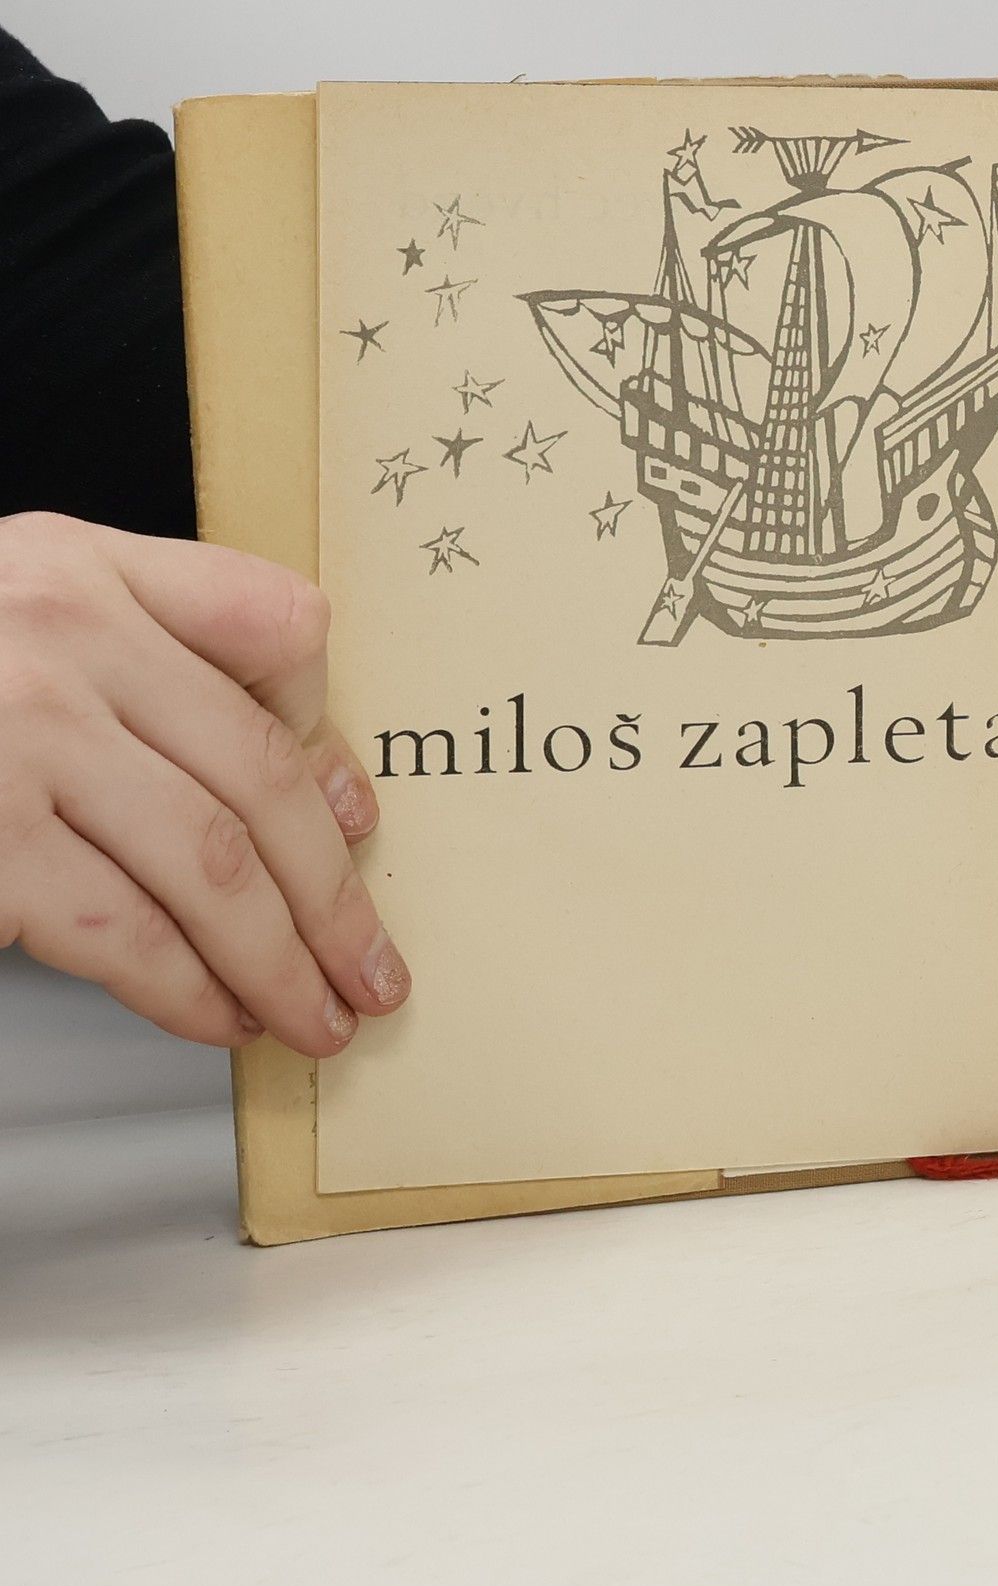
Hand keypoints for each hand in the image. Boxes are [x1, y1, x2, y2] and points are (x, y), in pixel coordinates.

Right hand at [0, 511, 404, 1054]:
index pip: (276, 620)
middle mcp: (58, 635)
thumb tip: (318, 782)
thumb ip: (160, 645)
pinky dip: (188, 988)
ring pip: (209, 864)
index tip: (358, 821)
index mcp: (82, 567)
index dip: (331, 731)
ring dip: (281, 960)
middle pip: (260, 773)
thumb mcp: (22, 608)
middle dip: (334, 893)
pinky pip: (119, 930)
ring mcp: (15, 740)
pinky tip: (221, 1018)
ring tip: (318, 1016)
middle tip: (375, 969)